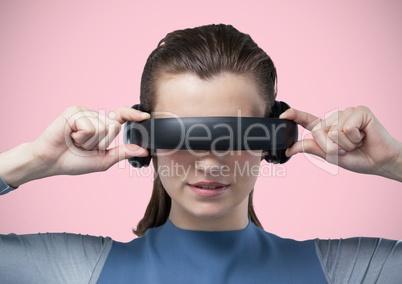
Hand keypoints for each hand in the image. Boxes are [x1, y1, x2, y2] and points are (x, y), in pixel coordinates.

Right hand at [30, 105, 149, 176]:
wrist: (51, 162)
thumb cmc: (75, 161)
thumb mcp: (104, 160)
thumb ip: (123, 153)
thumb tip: (144, 150)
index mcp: (103, 126)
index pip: (121, 117)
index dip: (133, 115)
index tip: (146, 117)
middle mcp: (95, 116)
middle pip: (114, 127)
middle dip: (101, 143)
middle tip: (84, 146)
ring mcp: (85, 112)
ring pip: (103, 127)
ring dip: (90, 142)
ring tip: (75, 141)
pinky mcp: (74, 111)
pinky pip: (90, 126)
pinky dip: (81, 137)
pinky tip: (70, 136)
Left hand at [280, 106, 401, 179]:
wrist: (381, 161)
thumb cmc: (358, 158)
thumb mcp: (331, 156)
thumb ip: (313, 148)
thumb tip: (290, 148)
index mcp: (327, 128)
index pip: (308, 120)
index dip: (295, 116)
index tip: (283, 116)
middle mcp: (336, 118)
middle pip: (319, 132)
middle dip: (332, 147)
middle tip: (348, 148)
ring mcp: (348, 112)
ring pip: (332, 131)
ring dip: (345, 143)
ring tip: (357, 142)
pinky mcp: (360, 111)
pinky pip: (346, 128)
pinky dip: (354, 138)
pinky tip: (364, 136)